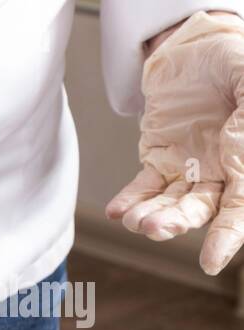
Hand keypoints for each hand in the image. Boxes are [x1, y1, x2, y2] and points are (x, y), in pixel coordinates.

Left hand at [106, 12, 243, 274]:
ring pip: (171, 204)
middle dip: (177, 223)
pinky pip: (145, 187)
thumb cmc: (235, 62)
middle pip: (201, 211)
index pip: (239, 207)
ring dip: (152, 216)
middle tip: (154, 228)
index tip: (212, 262)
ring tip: (135, 220)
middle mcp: (221, 173)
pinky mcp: (159, 159)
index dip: (227, 236)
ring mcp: (189, 169)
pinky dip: (130, 200)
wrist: (198, 48)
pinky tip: (117, 211)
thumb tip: (243, 147)